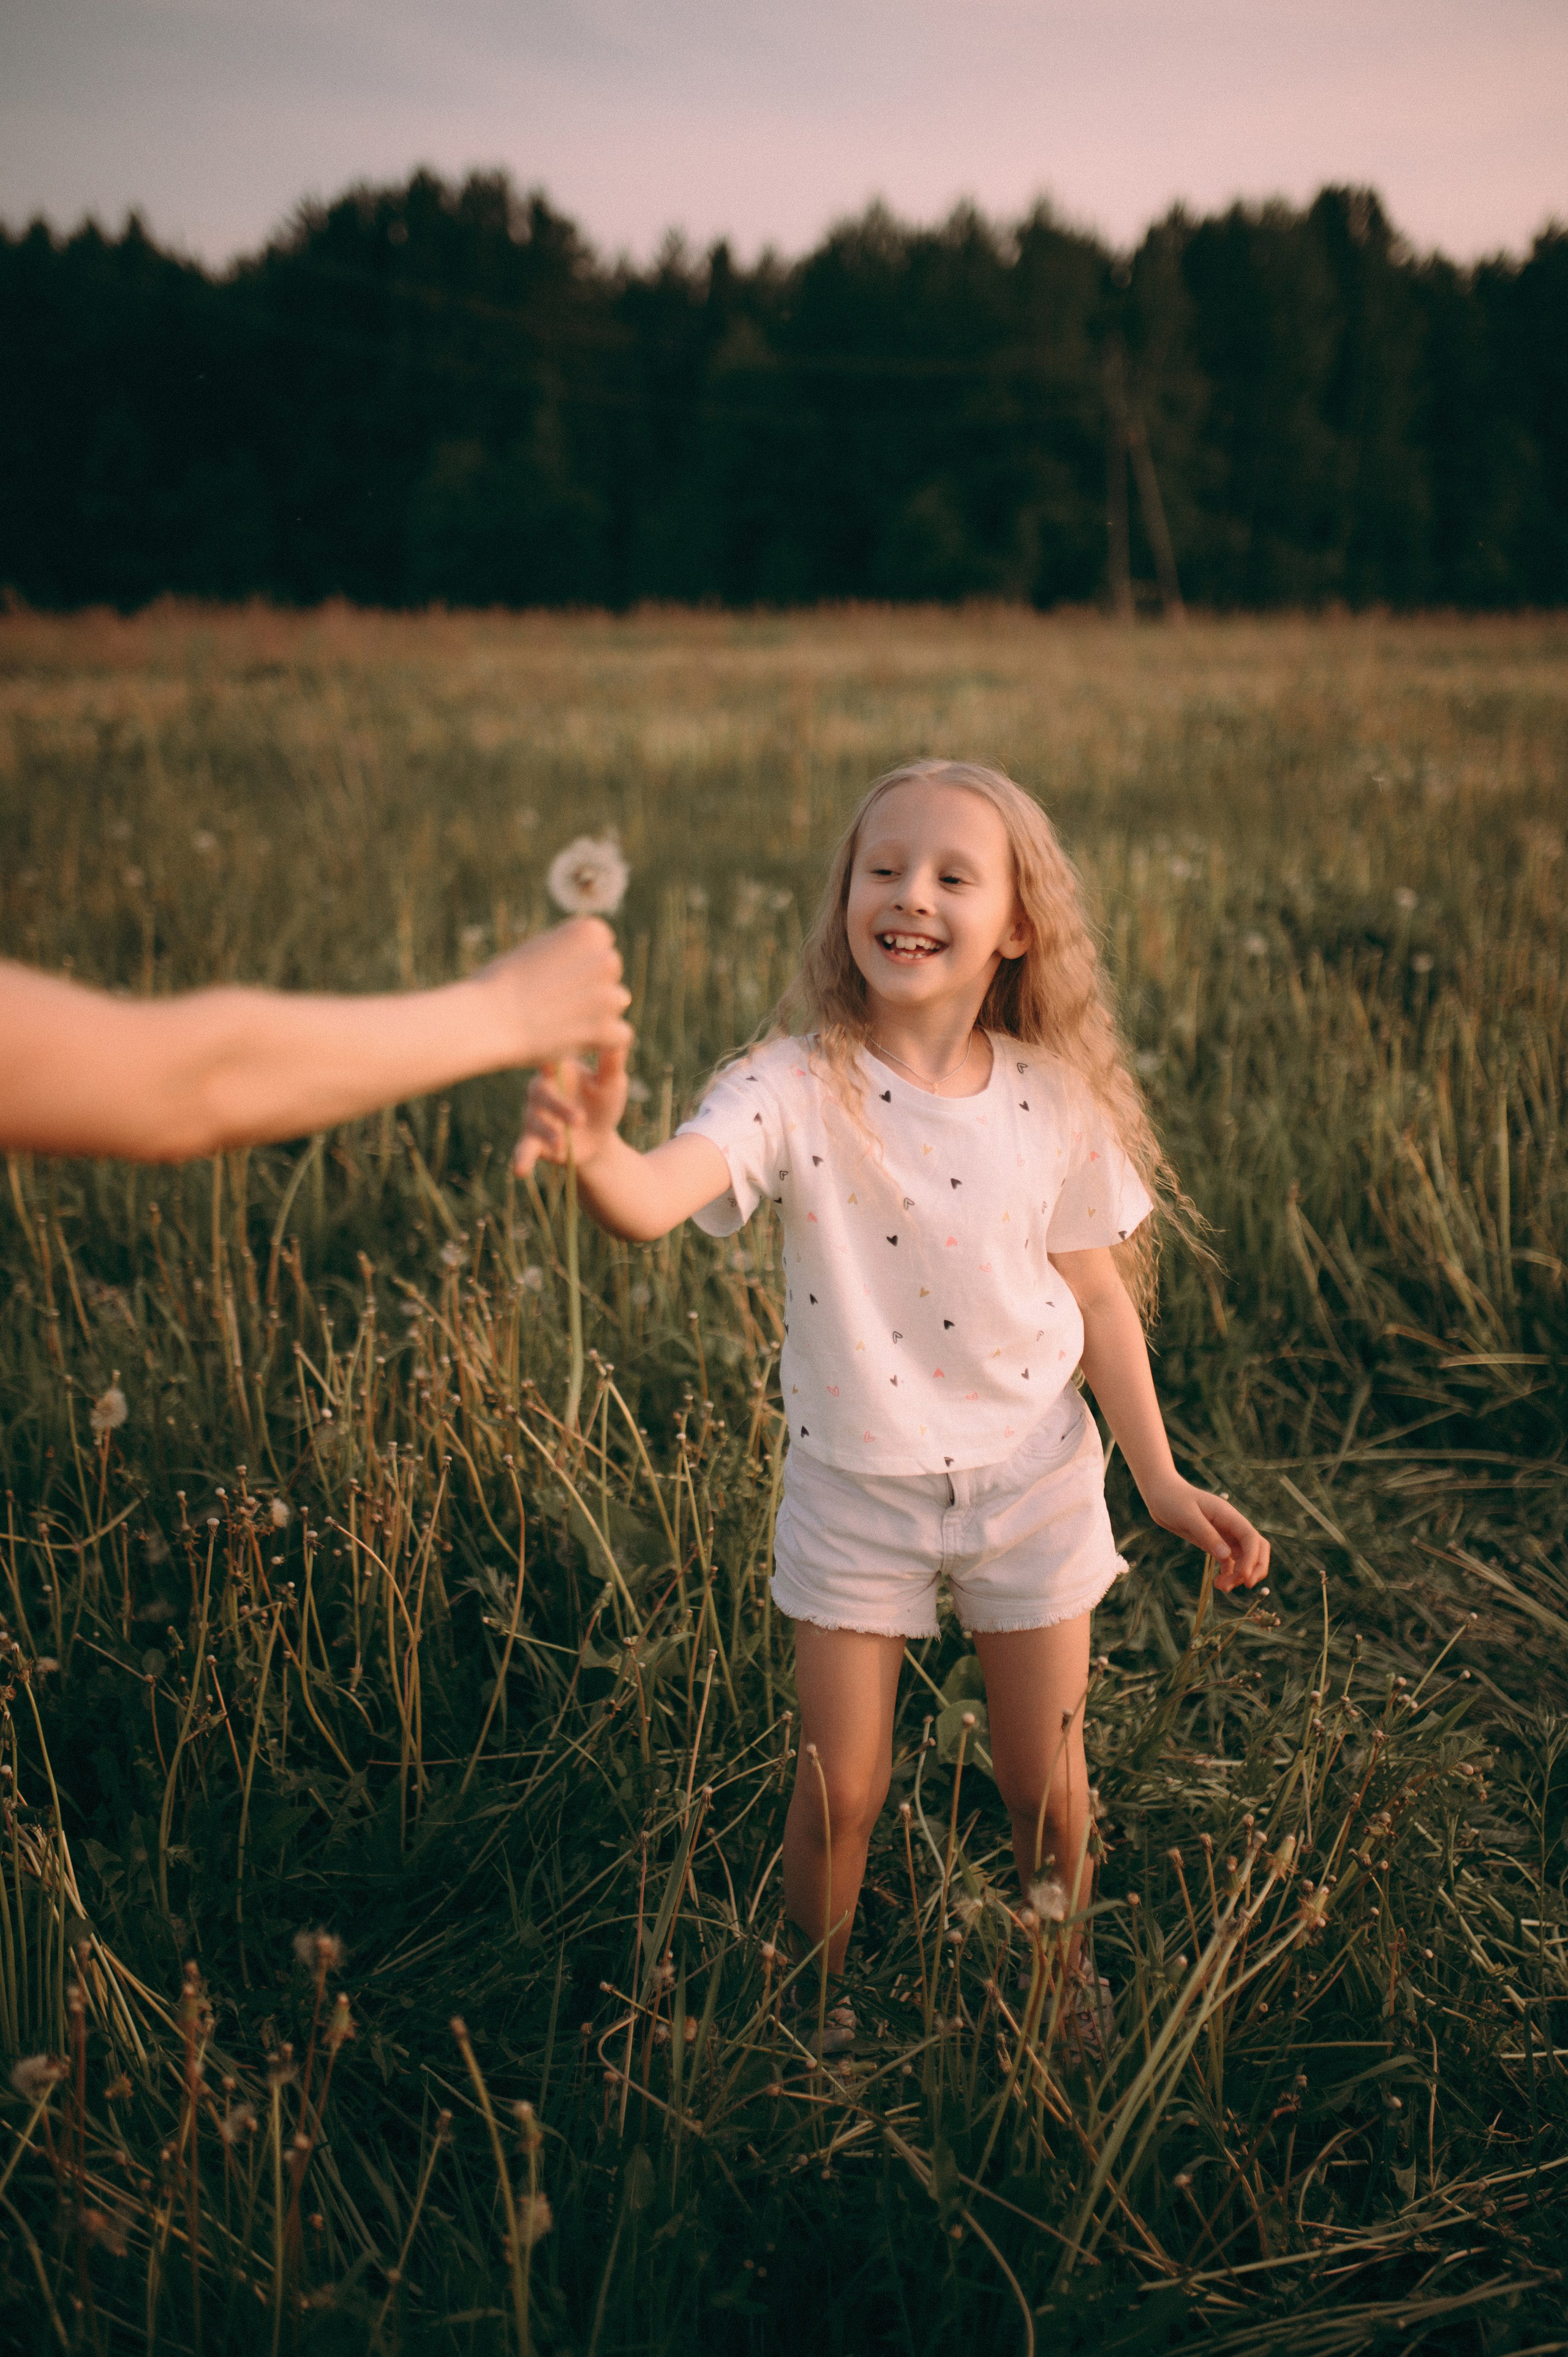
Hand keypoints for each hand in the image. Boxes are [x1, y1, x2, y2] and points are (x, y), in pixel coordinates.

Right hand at [478, 918, 631, 1067]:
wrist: (486, 1018)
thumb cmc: (500, 983)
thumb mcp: (538, 951)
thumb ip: (568, 955)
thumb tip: (593, 968)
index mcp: (591, 931)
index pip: (601, 949)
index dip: (578, 968)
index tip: (553, 978)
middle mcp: (606, 958)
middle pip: (610, 977)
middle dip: (591, 991)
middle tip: (555, 1004)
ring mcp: (609, 995)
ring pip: (615, 1007)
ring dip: (595, 1016)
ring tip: (558, 1022)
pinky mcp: (605, 1029)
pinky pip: (620, 1036)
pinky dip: (602, 1043)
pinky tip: (575, 1041)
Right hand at [513, 1045, 629, 1177]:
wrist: (598, 1138)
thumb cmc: (603, 1101)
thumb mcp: (612, 1085)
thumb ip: (611, 1065)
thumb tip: (619, 1038)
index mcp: (558, 1069)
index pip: (551, 1061)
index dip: (550, 1061)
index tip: (552, 1063)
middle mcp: (540, 1089)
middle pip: (541, 1094)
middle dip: (558, 1107)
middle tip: (579, 1120)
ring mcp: (534, 1114)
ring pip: (535, 1122)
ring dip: (548, 1134)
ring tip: (563, 1144)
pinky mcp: (532, 1139)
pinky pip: (524, 1147)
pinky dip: (521, 1158)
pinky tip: (519, 1171)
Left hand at [1141, 1477, 1270, 1592]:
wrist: (1160, 1493)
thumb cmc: (1172, 1499)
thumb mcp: (1187, 1516)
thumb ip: (1207, 1535)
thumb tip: (1226, 1557)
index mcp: (1228, 1515)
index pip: (1251, 1538)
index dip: (1253, 1558)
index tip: (1244, 1577)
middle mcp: (1231, 1526)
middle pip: (1257, 1548)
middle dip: (1257, 1567)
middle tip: (1246, 1585)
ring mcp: (1224, 1535)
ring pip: (1244, 1558)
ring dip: (1239, 1575)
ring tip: (1221, 1588)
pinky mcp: (1215, 1543)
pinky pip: (1229, 1561)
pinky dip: (1228, 1574)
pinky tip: (1217, 1584)